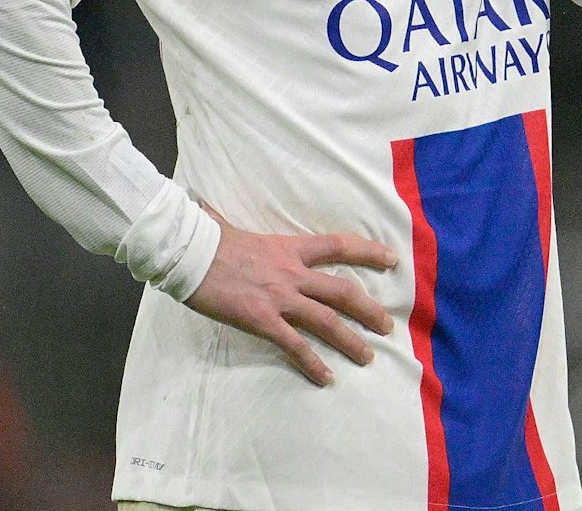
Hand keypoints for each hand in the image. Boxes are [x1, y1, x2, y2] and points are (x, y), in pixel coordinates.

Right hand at [184, 204, 397, 385]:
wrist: (189, 254)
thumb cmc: (208, 238)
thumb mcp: (232, 225)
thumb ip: (230, 220)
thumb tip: (206, 204)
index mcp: (290, 247)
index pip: (339, 246)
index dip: (368, 252)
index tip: (392, 259)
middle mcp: (293, 272)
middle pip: (343, 291)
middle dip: (369, 309)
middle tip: (388, 326)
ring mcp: (280, 297)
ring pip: (327, 321)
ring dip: (351, 341)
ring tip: (368, 357)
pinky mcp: (263, 320)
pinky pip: (295, 345)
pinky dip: (312, 363)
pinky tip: (326, 378)